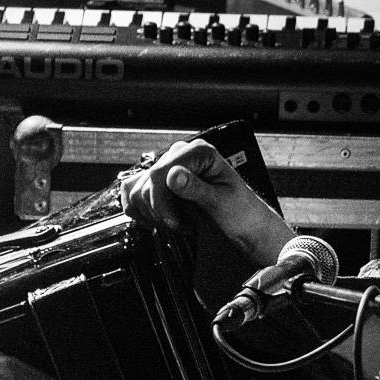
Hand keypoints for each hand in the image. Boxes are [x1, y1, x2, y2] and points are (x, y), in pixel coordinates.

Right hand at [122, 138, 293, 264]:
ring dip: (151, 213)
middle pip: (146, 183)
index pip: (160, 174)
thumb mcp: (221, 202)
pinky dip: (141, 210)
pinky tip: (158, 221)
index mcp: (199, 152)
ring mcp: (170, 167)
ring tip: (175, 223)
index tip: (173, 223)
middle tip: (181, 226)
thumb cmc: (241, 211)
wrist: (246, 224)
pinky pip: (134, 192)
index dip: (161, 203)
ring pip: (136, 189)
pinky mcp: (161, 183)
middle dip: (159, 212)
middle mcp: (181, 154)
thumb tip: (173, 175)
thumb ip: (196, 188)